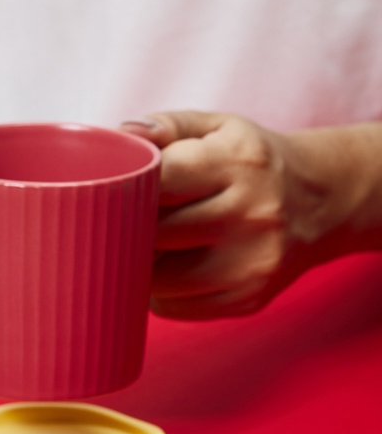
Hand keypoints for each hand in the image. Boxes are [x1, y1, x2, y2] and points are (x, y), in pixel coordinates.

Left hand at [123, 111, 340, 319]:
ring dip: (140, 265)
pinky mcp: (247, 299)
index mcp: (239, 162)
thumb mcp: (218, 128)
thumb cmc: (250, 162)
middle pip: (154, 234)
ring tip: (149, 244)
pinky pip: (173, 307)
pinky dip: (159, 292)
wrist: (320, 202)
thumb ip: (167, 126)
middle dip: (128, 229)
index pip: (159, 180)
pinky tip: (171, 268)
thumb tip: (123, 135)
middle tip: (122, 221)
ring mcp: (252, 262)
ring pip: (156, 278)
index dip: (125, 189)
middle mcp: (252, 213)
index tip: (112, 192)